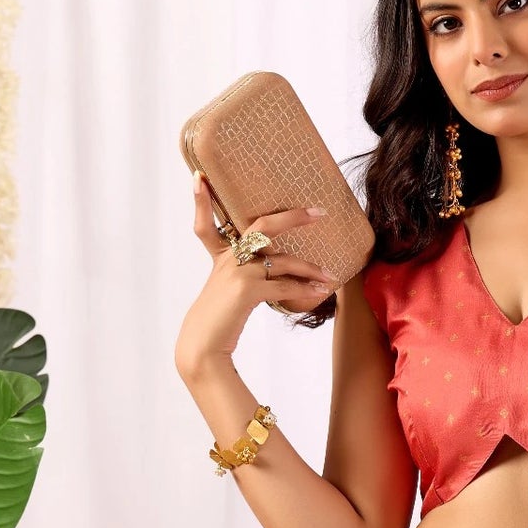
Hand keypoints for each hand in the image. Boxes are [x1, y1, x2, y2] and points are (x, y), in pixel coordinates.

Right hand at [178, 174, 339, 368]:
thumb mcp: (229, 295)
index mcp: (220, 258)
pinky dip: (304, 290)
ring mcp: (237, 272)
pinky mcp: (247, 290)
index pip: (205, 223)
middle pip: (263, 227)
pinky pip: (285, 286)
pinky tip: (319, 292)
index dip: (200, 200)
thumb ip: (248, 279)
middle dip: (293, 217)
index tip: (199, 178)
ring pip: (283, 261)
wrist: (203, 349)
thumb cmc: (218, 324)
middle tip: (319, 212)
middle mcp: (228, 260)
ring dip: (309, 268)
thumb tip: (280, 275)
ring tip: (328, 275)